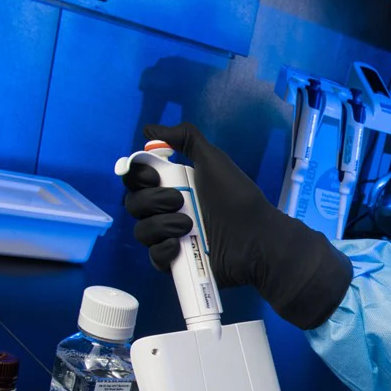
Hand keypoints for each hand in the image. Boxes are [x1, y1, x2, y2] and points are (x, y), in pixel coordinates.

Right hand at [122, 123, 352, 328]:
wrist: (256, 238)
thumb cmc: (237, 198)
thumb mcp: (213, 161)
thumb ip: (186, 138)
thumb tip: (149, 128)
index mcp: (173, 186)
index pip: (136, 180)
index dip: (138, 176)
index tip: (154, 176)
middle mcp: (168, 211)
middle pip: (133, 204)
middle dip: (152, 200)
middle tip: (178, 201)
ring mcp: (171, 237)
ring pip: (141, 231)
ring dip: (162, 225)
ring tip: (189, 225)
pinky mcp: (177, 263)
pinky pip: (153, 257)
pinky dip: (163, 250)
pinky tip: (179, 246)